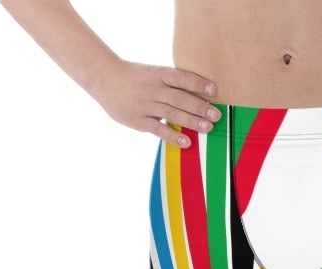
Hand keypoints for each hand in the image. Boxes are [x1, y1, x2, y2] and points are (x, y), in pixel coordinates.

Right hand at [93, 60, 219, 146]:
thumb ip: (171, 84)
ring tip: (208, 127)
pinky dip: (173, 135)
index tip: (214, 90)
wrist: (104, 79)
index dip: (198, 83)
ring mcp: (145, 105)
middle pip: (180, 98)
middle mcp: (152, 88)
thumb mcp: (152, 73)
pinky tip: (187, 142)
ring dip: (191, 121)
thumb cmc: (135, 78)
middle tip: (217, 115)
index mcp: (158, 74)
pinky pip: (158, 129)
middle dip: (200, 107)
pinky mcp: (138, 121)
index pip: (181, 77)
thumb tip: (198, 95)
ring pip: (172, 113)